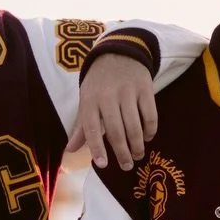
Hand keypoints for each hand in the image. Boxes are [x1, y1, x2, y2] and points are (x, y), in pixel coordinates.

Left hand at [69, 54, 158, 169]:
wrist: (118, 52)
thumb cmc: (99, 83)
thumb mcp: (86, 101)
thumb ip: (81, 128)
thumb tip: (70, 151)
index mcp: (90, 101)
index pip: (92, 129)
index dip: (97, 148)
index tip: (103, 165)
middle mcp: (107, 97)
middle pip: (116, 131)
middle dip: (122, 153)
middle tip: (127, 166)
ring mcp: (128, 92)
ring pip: (134, 126)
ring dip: (137, 145)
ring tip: (138, 155)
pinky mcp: (145, 88)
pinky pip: (150, 115)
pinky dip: (150, 130)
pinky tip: (147, 137)